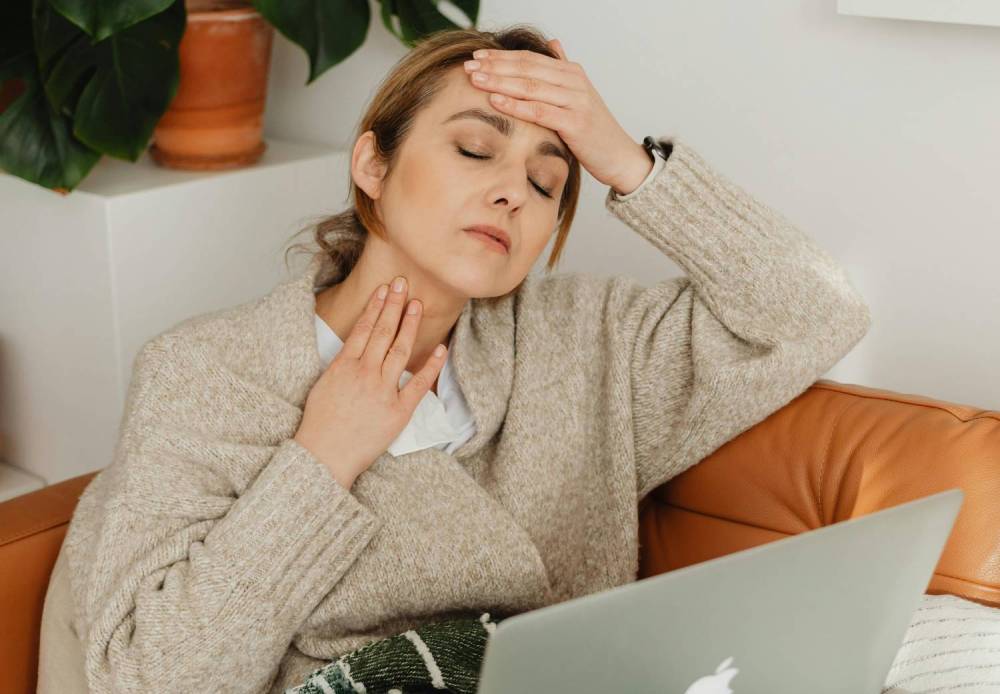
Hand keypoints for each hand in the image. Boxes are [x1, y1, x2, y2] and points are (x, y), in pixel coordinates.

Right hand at [293, 277, 446, 489]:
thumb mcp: (323, 385)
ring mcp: (382, 391)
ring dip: (410, 325)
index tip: (385, 289)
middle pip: (383, 332)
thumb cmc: (319, 424)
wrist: (323, 456)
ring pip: (400, 350)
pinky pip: (418, 384)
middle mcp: (364, 373)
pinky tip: (440, 348)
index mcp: (344, 366)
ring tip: (418, 305)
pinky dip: (431, 365)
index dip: (376, 306)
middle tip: (404, 283)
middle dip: (394, 305)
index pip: (364, 328)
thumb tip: (354, 347)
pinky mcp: (398, 411)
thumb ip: (341, 364)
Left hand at [463, 38, 653, 195]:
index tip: (477, 56)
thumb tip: (553, 43)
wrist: (619, 156)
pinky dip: (516, 105)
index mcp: (571, 72)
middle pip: (527, 68)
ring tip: (475, 80)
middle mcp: (574, 82)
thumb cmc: (594, 130)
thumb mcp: (579, 95)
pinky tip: (495, 101)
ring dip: (500, 82)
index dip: (501, 56)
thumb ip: (563, 69)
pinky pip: (539, 111)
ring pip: (530, 86)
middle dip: (494, 66)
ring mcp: (576, 101)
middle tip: (468, 66)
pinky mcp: (575, 123)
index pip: (530, 58)